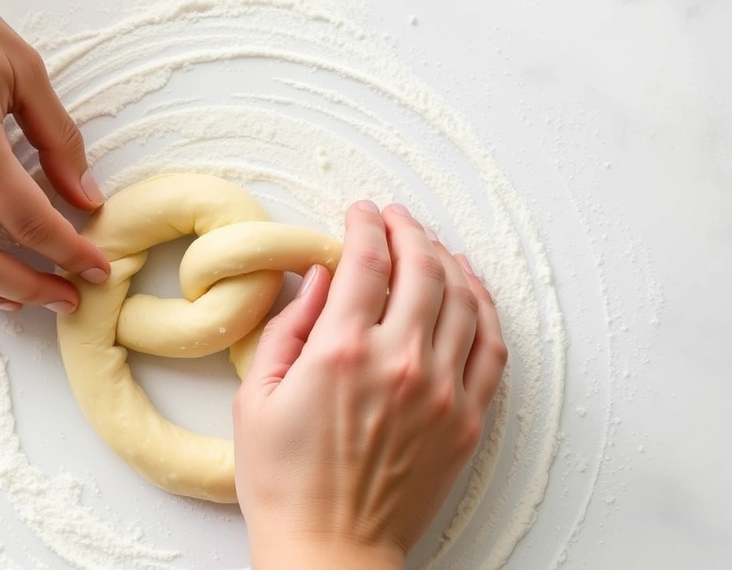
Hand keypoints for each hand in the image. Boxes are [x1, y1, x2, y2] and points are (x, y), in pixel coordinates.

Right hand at [234, 201, 506, 568]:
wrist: (328, 549)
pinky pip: (492, 347)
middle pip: (422, 269)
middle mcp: (399, 363)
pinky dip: (485, 308)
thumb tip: (322, 279)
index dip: (365, 226)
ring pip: (463, 299)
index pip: (367, 261)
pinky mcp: (466, 420)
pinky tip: (470, 291)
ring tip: (431, 247)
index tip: (360, 213)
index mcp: (341, 353)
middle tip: (395, 219)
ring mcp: (441, 391)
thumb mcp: (255, 397)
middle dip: (408, 231)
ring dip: (448, 261)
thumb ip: (288, 327)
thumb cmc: (283, 482)